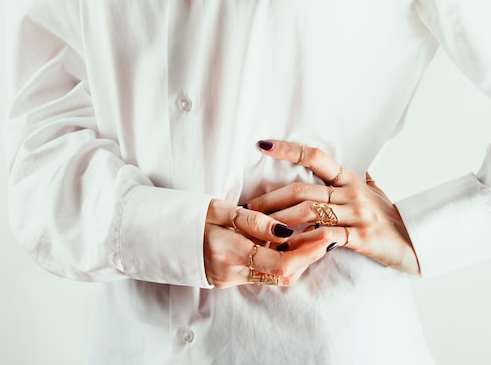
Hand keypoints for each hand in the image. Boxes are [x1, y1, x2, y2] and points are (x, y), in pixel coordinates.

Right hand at [204, 199, 338, 287]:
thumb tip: (285, 230)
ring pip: (278, 278)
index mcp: (230, 251)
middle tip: (327, 235)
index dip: (308, 252)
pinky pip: (266, 276)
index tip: (327, 235)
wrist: (163, 237)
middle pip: (285, 275)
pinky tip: (291, 245)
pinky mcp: (232, 280)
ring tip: (313, 237)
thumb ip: (254, 221)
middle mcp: (233, 272)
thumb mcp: (220, 209)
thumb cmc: (192, 217)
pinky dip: (283, 262)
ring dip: (299, 260)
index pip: (281, 263)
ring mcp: (232, 279)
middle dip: (310, 256)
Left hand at [245, 140, 420, 274]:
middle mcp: (352, 193)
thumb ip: (361, 179)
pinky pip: (325, 236)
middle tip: (246, 206)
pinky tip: (286, 245)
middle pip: (302, 189)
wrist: (417, 242)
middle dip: (270, 198)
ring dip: (279, 219)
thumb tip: (358, 165)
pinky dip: (303, 240)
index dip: (289, 150)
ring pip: (309, 211)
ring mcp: (357, 214)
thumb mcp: (376, 193)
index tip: (262, 145)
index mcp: (351, 180)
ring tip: (257, 226)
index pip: (316, 157)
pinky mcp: (361, 237)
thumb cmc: (391, 218)